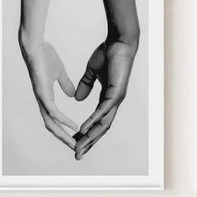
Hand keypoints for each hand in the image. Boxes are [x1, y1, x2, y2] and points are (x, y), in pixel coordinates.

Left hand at [18, 39, 76, 147]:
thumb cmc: (45, 56)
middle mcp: (43, 101)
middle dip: (64, 139)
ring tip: (74, 143)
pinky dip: (63, 121)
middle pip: (53, 126)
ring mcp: (41, 98)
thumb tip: (71, 94)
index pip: (55, 120)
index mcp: (47, 98)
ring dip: (63, 135)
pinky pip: (52, 111)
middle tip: (76, 149)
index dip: (65, 130)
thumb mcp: (60, 73)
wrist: (35, 45)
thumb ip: (65, 84)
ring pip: (51, 123)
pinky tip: (73, 126)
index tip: (76, 138)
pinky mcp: (42, 92)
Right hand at [73, 38, 137, 159]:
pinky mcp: (116, 93)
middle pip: (100, 128)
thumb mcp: (91, 72)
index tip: (76, 143)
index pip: (97, 121)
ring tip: (80, 146)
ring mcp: (116, 99)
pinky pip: (104, 111)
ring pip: (103, 123)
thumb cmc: (107, 55)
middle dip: (89, 142)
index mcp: (108, 99)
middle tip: (78, 154)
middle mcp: (113, 103)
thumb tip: (78, 98)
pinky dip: (94, 120)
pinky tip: (85, 129)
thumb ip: (85, 85)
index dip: (87, 133)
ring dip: (91, 136)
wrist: (119, 42)